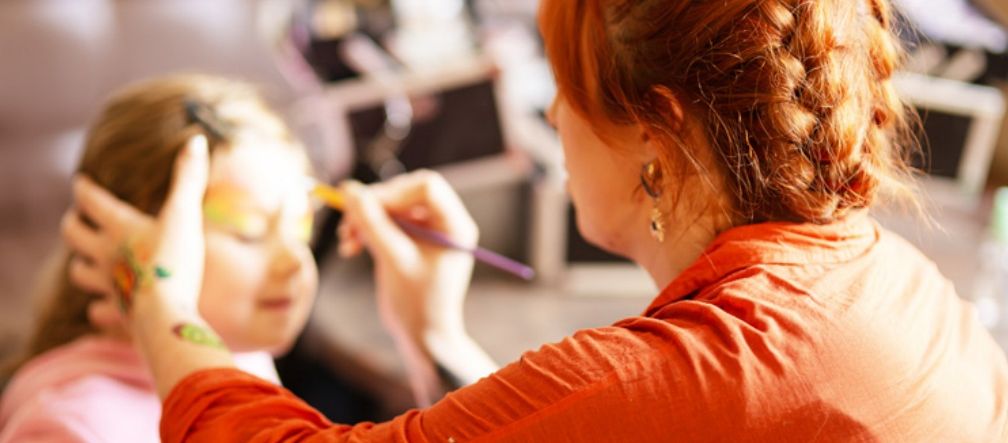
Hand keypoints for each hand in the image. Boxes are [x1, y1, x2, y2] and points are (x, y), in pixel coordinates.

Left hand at [63, 135, 209, 324]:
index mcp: (120, 228)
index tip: (79, 181)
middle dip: (72, 224)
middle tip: (74, 219)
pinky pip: (99, 311)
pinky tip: (104, 307)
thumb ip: (189, 177)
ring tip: (87, 259)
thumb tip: (197, 138)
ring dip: (81, 264)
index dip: (84, 189)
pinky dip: (99, 307)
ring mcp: (110, 285)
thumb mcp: (185, 214)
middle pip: (74, 236)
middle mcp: (106, 254)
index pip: (92, 202)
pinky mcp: (118, 312)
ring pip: (80, 273)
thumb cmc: (174, 262)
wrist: (165, 315)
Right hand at [338, 170, 476, 353]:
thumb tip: (348, 189)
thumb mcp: (394, 260)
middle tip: (347, 223)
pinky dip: (367, 230)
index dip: (394, 191)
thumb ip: (372, 223)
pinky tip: (350, 246)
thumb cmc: (417, 303)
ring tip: (346, 240)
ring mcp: (427, 232)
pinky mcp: (410, 242)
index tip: (365, 207)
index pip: (426, 187)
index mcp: (454, 225)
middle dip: (374, 206)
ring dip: (365, 219)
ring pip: (391, 207)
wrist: (422, 337)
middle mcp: (444, 223)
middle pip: (405, 193)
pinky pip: (386, 223)